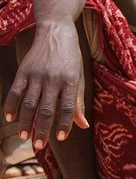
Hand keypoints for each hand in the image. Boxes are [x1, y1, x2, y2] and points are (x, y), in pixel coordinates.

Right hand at [3, 22, 88, 149]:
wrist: (56, 31)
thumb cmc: (71, 57)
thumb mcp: (79, 76)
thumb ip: (78, 101)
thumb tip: (83, 125)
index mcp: (70, 81)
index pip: (68, 107)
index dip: (65, 124)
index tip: (61, 138)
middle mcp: (53, 79)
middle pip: (46, 109)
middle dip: (42, 129)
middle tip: (39, 146)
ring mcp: (36, 75)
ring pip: (29, 103)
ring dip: (26, 122)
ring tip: (24, 137)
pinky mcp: (24, 71)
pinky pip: (15, 92)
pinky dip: (11, 106)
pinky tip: (9, 118)